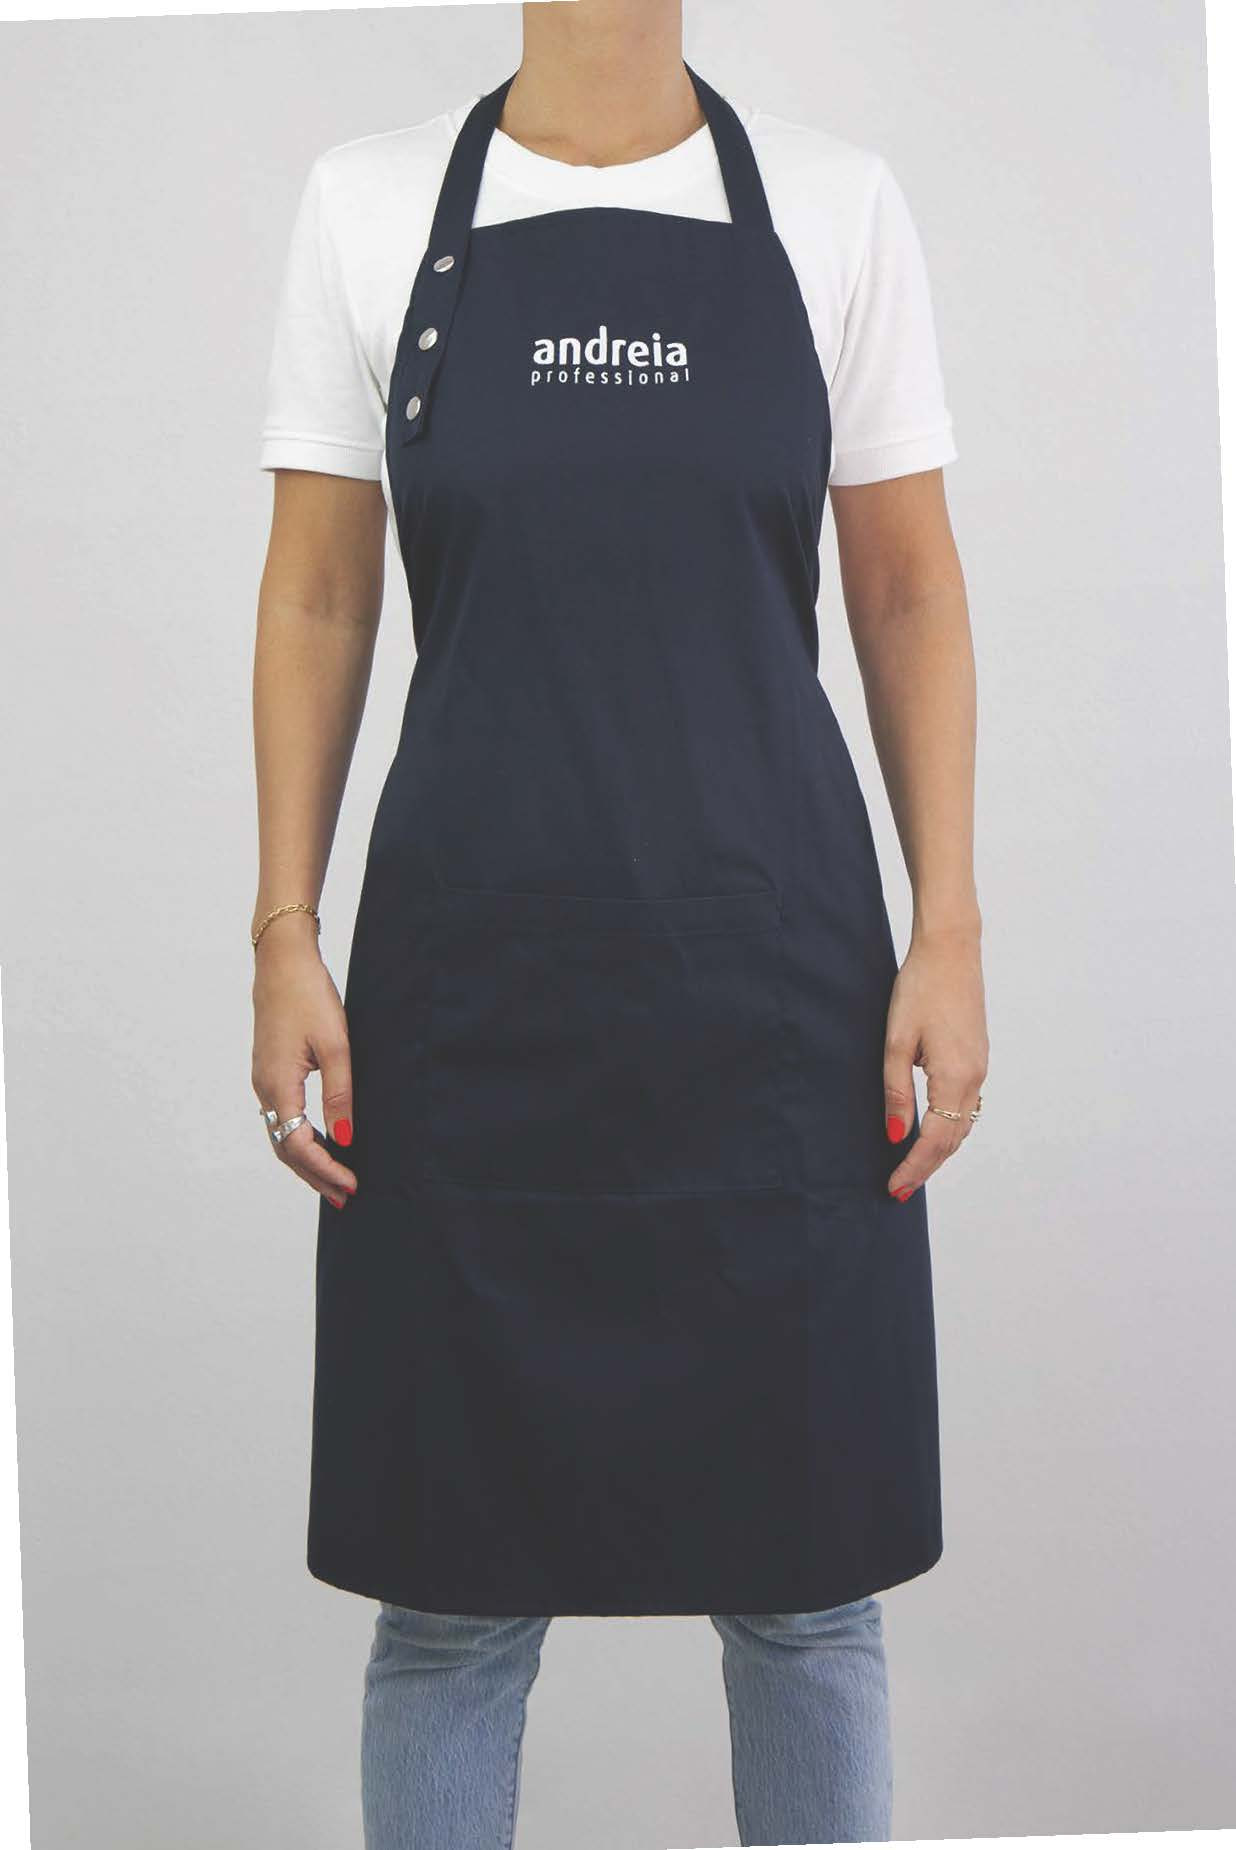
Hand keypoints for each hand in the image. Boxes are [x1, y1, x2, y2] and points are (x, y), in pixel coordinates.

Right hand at [251, 923, 357, 1209]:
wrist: (282, 961)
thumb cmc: (309, 996)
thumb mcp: (336, 1045)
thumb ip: (341, 1094)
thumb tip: (345, 1140)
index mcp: (278, 1085)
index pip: (298, 1144)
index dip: (325, 1169)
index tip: (351, 1185)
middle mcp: (265, 1088)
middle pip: (285, 1148)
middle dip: (315, 1175)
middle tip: (345, 1196)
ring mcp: (264, 1080)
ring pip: (281, 1134)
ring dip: (307, 1160)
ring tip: (334, 1179)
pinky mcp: (269, 1071)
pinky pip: (281, 1117)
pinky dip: (299, 1138)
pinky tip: (320, 1142)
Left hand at [883, 925, 987, 1200]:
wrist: (951, 951)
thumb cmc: (919, 989)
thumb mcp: (896, 1041)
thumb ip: (896, 1091)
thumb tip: (896, 1136)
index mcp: (955, 1076)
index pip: (935, 1140)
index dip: (914, 1168)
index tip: (894, 1188)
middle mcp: (974, 1078)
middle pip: (953, 1140)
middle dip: (926, 1168)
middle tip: (899, 1190)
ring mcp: (980, 1068)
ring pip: (963, 1125)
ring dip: (939, 1151)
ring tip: (912, 1169)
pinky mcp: (977, 1058)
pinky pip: (967, 1106)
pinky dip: (950, 1128)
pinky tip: (932, 1132)